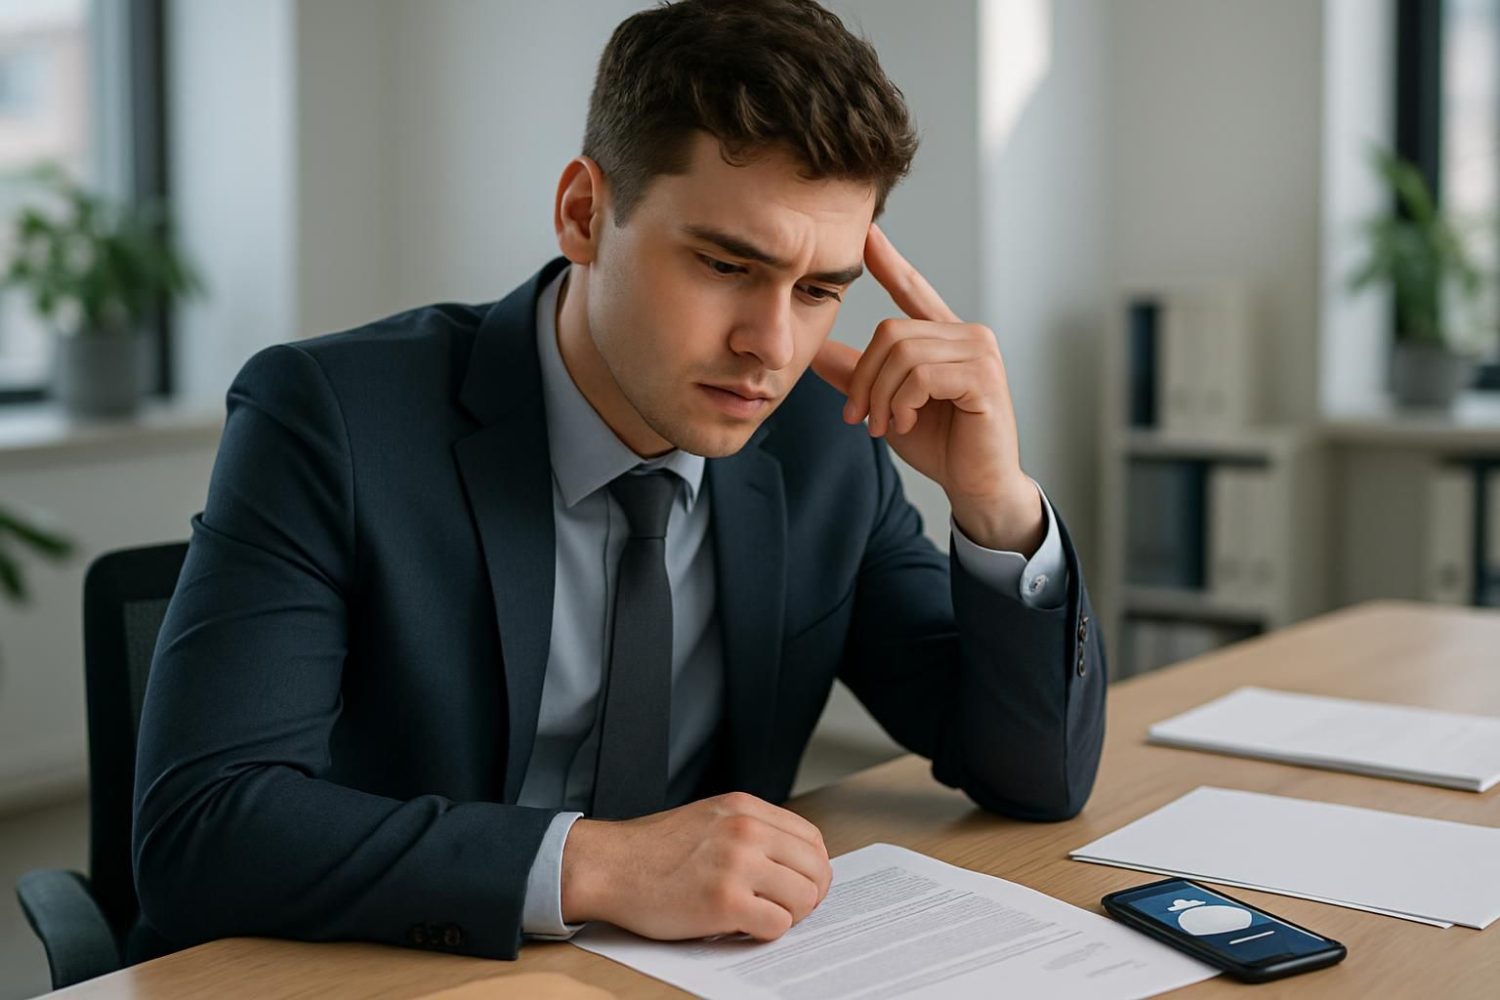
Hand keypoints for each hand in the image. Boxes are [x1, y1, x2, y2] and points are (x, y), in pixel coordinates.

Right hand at [560, 791, 832, 940]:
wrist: (608, 865)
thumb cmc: (652, 850)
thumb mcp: (709, 818)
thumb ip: (749, 831)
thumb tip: (792, 862)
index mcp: (745, 808)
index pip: (811, 839)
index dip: (813, 868)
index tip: (801, 885)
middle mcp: (746, 831)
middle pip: (816, 869)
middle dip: (809, 895)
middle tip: (787, 909)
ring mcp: (737, 865)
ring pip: (804, 897)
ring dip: (789, 915)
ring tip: (762, 916)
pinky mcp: (725, 902)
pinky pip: (777, 924)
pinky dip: (765, 932)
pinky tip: (742, 926)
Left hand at [809, 223, 1041, 553]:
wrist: (974, 485)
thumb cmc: (939, 443)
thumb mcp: (886, 403)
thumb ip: (856, 373)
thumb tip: (814, 348)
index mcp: (944, 336)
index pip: (912, 289)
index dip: (889, 262)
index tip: (865, 235)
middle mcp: (967, 334)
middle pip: (890, 332)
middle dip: (864, 380)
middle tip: (859, 417)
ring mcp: (980, 351)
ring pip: (902, 354)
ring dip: (881, 397)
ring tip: (883, 424)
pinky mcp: (983, 376)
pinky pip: (921, 375)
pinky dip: (902, 403)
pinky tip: (905, 422)